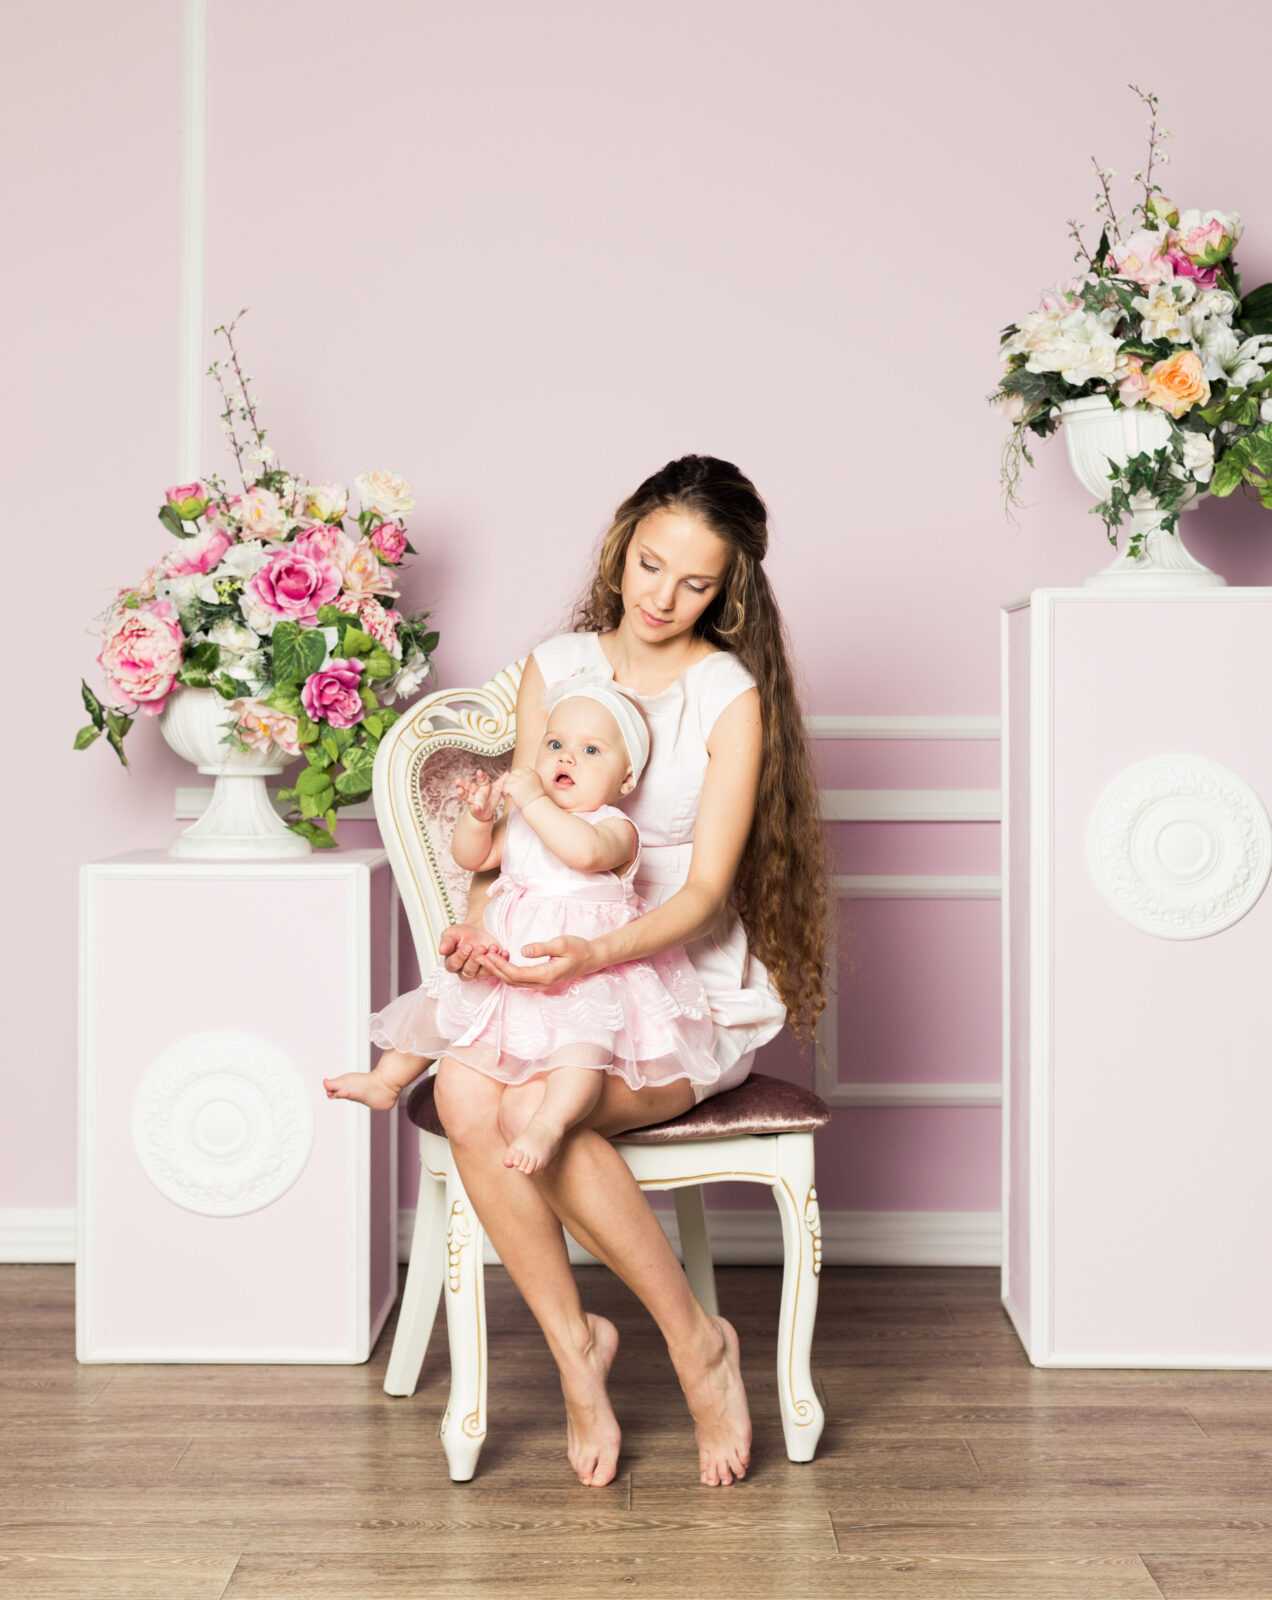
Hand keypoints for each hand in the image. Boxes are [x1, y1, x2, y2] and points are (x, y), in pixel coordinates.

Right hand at [438, 921, 508, 980]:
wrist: (478, 928)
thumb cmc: (462, 933)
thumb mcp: (452, 933)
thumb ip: (446, 942)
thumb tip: (441, 950)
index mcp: (452, 963)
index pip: (453, 965)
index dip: (460, 957)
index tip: (467, 946)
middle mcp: (464, 970)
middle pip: (468, 972)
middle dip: (475, 960)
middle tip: (481, 947)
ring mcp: (479, 971)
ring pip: (482, 973)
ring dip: (488, 961)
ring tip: (492, 948)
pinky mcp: (492, 968)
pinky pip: (497, 969)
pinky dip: (502, 961)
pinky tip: (504, 952)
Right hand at [453, 769, 505, 822]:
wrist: (487, 812)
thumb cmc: (490, 798)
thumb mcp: (497, 789)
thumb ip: (502, 781)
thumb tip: (508, 773)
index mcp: (481, 785)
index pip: (481, 779)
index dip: (480, 776)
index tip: (479, 772)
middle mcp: (475, 791)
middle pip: (468, 785)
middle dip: (463, 783)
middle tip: (458, 780)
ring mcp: (472, 800)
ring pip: (465, 795)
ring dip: (461, 793)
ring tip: (459, 790)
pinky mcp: (474, 809)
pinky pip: (474, 809)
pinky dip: (475, 808)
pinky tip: (475, 807)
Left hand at [478, 934, 595, 987]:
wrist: (592, 958)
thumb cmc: (578, 948)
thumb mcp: (561, 943)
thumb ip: (542, 948)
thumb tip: (523, 951)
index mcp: (545, 975)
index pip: (515, 973)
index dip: (499, 965)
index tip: (488, 953)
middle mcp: (541, 983)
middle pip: (511, 980)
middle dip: (494, 969)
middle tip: (479, 955)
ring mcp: (541, 984)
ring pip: (514, 982)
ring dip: (498, 971)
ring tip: (486, 958)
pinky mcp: (541, 980)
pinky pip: (519, 979)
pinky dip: (507, 972)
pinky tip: (501, 961)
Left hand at [502, 765, 546, 811]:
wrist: (536, 806)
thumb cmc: (535, 797)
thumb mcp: (533, 783)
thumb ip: (525, 777)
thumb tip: (510, 773)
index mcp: (531, 772)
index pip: (518, 771)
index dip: (515, 778)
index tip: (516, 786)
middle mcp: (526, 774)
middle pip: (512, 774)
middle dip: (510, 781)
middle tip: (511, 789)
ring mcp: (520, 780)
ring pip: (507, 780)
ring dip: (507, 786)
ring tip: (509, 793)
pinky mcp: (514, 787)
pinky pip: (505, 786)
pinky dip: (505, 791)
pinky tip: (508, 795)